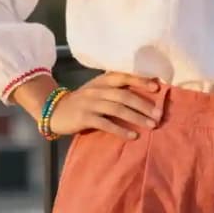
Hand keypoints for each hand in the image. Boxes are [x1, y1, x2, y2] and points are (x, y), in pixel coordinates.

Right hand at [14, 71, 161, 138]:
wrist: (55, 111)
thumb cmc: (82, 102)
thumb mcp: (97, 90)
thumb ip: (115, 90)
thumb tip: (143, 94)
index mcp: (102, 81)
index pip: (123, 76)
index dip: (140, 80)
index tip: (157, 87)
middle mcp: (97, 90)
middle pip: (124, 95)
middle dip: (144, 105)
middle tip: (159, 115)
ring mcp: (90, 103)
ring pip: (117, 109)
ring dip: (137, 117)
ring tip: (151, 125)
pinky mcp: (85, 117)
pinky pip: (106, 124)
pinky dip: (121, 130)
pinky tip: (133, 136)